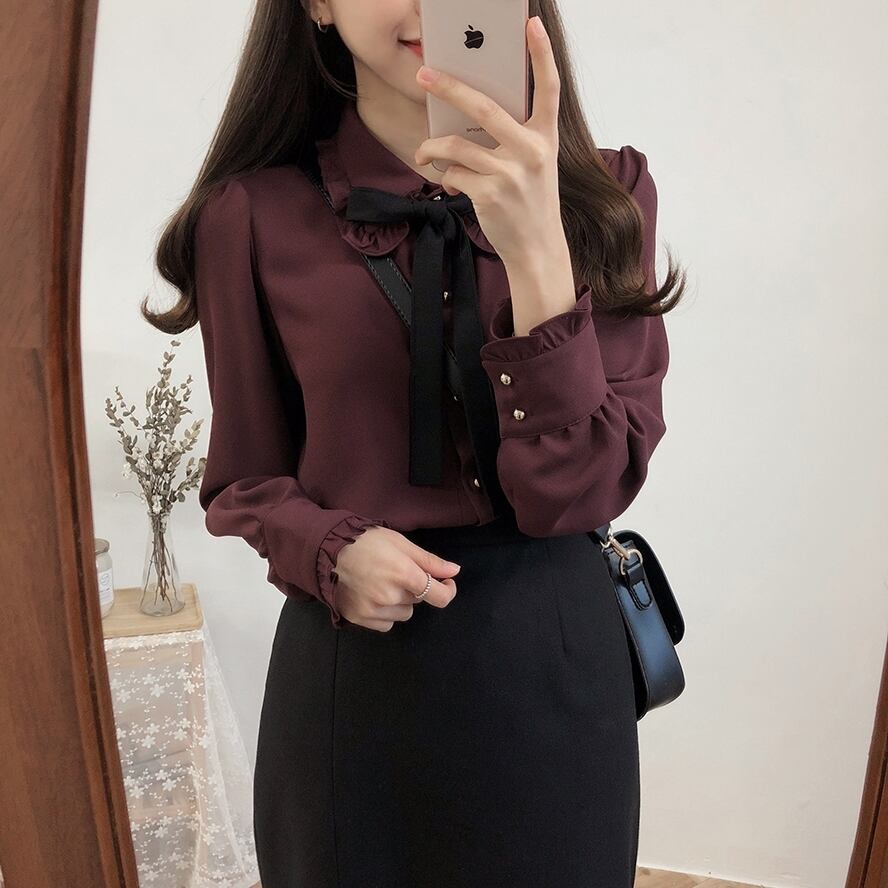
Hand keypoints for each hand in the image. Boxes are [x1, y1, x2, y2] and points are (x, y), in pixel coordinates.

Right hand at [332, 526, 460, 631]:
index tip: (445, 582)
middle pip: (419, 600)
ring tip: (381, 582)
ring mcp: (374, 609)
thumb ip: (429, 561)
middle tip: (396, 571)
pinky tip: (372, 595)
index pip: (439, 596)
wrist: (326, 550)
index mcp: (403, 573)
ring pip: (404, 614)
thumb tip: (454, 572)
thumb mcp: (400, 543)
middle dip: (414, 587)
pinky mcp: (359, 618)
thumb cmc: (365, 541)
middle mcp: (390, 596)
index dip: (448, 590)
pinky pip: (386, 624)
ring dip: (400, 602)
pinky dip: (385, 613)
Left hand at [414, 15, 564, 266]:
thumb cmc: (531, 204)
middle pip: (483, 107)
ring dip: (432, 148)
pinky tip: (453, 186)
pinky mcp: (490, 193)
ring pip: (456, 145)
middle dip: (449, 87)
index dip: (541, 55)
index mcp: (545, 138)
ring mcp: (510, 173)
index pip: (549, 89)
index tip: (531, 26)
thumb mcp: (535, 166)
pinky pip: (454, 173)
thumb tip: (466, 122)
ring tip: (425, 153)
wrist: (537, 249)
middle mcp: (531, 151)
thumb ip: (513, 140)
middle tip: (424, 76)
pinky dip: (447, 178)